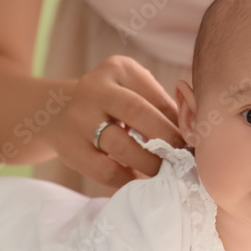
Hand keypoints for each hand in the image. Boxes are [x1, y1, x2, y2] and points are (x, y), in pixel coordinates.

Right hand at [45, 55, 185, 187]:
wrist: (55, 114)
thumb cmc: (109, 105)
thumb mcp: (131, 91)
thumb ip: (161, 107)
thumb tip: (196, 137)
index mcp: (118, 69)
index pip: (156, 97)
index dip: (180, 123)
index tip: (195, 143)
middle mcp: (95, 88)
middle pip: (139, 113)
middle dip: (168, 140)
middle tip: (184, 160)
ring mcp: (78, 118)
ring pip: (121, 145)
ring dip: (150, 164)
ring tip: (164, 173)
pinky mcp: (70, 148)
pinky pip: (105, 171)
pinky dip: (127, 180)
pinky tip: (138, 181)